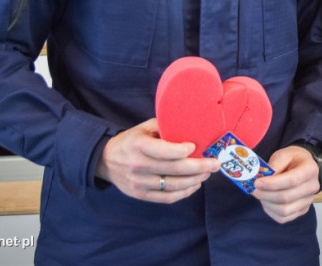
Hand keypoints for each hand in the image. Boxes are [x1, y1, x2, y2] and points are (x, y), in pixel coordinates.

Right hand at [95, 118, 218, 202]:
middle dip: (199, 167)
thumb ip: (165, 126)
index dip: (183, 150)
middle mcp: (138, 165)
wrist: (106, 161)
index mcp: (138, 146)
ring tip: (207, 173)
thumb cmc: (131, 140)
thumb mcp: (144, 128)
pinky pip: (167, 197)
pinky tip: (195, 185)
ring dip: (195, 180)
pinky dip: (184, 193)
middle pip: (174, 169)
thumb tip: (192, 124)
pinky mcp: (141, 195)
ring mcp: (139, 183)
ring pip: (173, 185)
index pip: (164, 151)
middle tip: (215, 164)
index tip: (196, 146)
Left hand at [252, 145, 319, 223]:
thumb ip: (274, 165)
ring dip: (267, 203)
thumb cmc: (293, 159)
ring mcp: (308, 201)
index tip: (257, 182)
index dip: (272, 184)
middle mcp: (312, 187)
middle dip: (265, 194)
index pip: (291, 181)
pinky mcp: (302, 210)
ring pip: (284, 210)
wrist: (303, 166)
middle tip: (253, 189)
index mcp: (310, 170)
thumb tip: (262, 178)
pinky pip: (283, 218)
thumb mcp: (283, 154)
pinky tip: (266, 201)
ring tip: (259, 194)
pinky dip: (271, 211)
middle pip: (286, 197)